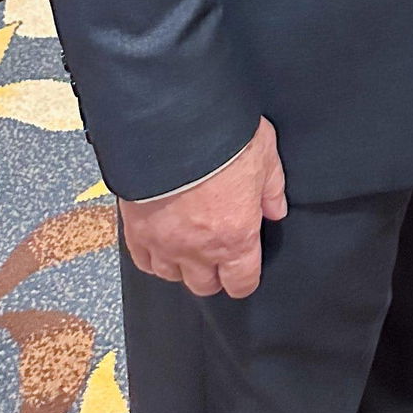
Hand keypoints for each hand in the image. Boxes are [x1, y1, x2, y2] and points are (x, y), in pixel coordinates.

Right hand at [119, 117, 286, 298]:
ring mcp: (164, 244)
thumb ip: (272, 189)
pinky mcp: (136, 231)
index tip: (244, 269)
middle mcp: (198, 249)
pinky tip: (160, 242)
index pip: (241, 283)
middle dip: (214, 274)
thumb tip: (276, 211)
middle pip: (205, 286)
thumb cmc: (224, 140)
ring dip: (182, 265)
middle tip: (218, 252)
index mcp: (235, 236)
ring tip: (188, 244)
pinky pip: (143, 261)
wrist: (173, 127)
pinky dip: (153, 256)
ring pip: (172, 276)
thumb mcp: (265, 155)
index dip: (244, 279)